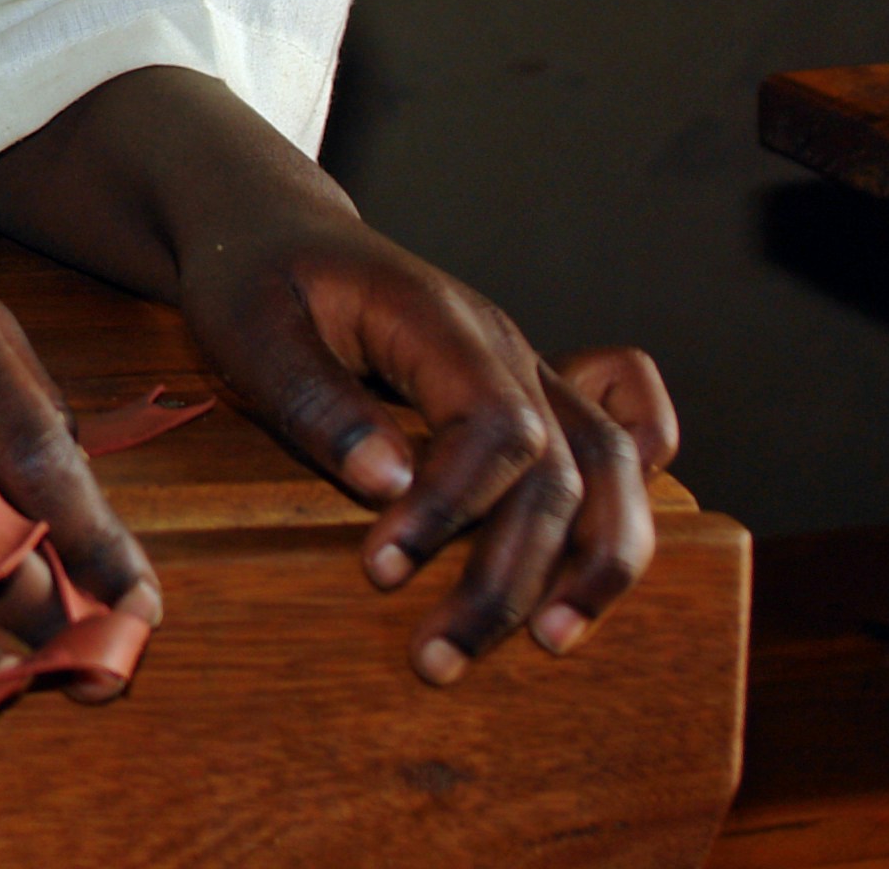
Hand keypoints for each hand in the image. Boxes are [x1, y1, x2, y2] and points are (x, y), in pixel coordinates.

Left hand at [176, 216, 679, 683]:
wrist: (271, 230)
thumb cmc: (254, 278)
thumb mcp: (251, 330)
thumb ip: (316, 402)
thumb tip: (388, 484)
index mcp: (438, 322)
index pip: (495, 424)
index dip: (451, 507)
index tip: (380, 568)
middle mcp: (503, 345)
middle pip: (558, 465)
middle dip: (509, 572)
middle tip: (437, 658)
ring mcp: (526, 366)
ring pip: (609, 462)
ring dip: (594, 559)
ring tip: (552, 641)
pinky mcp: (526, 394)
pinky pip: (626, 431)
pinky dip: (637, 490)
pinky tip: (607, 554)